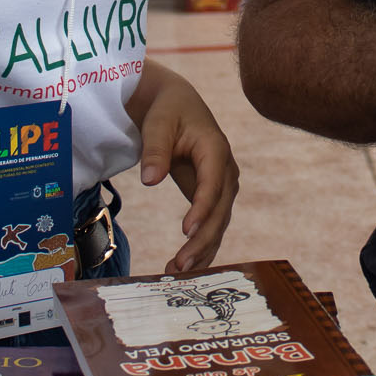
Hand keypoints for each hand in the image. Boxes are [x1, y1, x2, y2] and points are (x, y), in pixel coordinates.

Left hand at [131, 69, 239, 271]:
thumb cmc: (167, 110)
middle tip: (181, 265)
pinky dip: (201, 246)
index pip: (212, 184)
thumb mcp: (158, 123)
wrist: (177, 104)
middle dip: (203, 240)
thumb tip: (150, 179)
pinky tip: (185, 265)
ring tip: (179, 271)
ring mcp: (221, 185)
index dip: (202, 209)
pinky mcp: (211, 196)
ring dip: (203, 249)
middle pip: (220, 211)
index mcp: (215, 149)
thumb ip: (155, 150)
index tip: (186, 232)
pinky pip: (211, 224)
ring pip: (218, 223)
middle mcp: (225, 170)